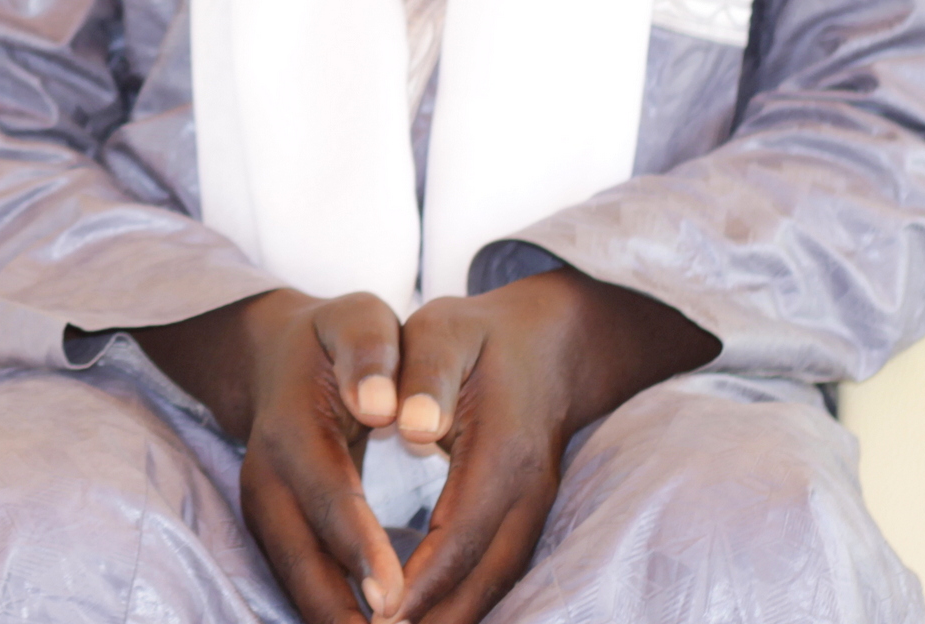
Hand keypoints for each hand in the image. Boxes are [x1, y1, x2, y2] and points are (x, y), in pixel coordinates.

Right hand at [140, 289, 410, 622]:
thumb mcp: (358, 318)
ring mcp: (261, 508)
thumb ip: (370, 352)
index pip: (328, 495)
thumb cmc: (333, 338)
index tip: (396, 598)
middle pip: (298, 558)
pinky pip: (298, 580)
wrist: (275, 354)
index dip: (359, 548)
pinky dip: (330, 613)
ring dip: (334, 620)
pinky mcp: (271, 529)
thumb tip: (381, 406)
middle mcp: (264, 476)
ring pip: (294, 580)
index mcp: (289, 426)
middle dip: (341, 611)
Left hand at [379, 270, 715, 623]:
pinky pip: (498, 574)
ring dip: (449, 618)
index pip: (460, 535)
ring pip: (496, 584)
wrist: (548, 342)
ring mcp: (535, 510)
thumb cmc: (479, 335)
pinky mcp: (528, 518)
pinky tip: (426, 620)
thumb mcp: (444, 331)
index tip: (376, 614)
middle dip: (431, 617)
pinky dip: (464, 603)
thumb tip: (411, 426)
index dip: (419, 581)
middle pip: (483, 578)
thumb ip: (426, 374)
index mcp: (503, 452)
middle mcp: (528, 493)